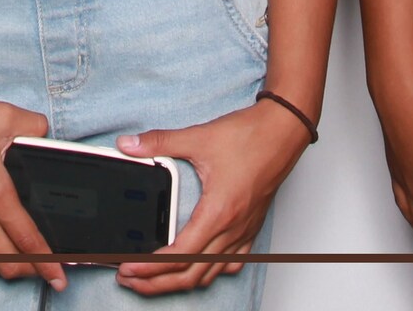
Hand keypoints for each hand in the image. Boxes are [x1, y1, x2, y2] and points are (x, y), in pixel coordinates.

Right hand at [0, 82, 63, 287]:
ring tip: (10, 258)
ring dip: (0, 268)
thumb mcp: (2, 114)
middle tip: (39, 264)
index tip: (58, 278)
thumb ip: (33, 126)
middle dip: (29, 270)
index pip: (28, 241)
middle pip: (8, 262)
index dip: (48, 264)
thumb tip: (44, 134)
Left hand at [110, 100, 314, 294]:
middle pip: (191, 274)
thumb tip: (129, 144)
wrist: (284, 131)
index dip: (150, 267)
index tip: (129, 268)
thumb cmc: (252, 136)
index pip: (179, 254)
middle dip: (157, 283)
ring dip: (180, 280)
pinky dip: (211, 271)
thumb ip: (159, 142)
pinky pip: (232, 263)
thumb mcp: (198, 137)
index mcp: (218, 211)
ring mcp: (244, 231)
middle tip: (130, 278)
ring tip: (155, 278)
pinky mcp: (251, 227)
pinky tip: (200, 267)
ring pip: (210, 273)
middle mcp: (232, 228)